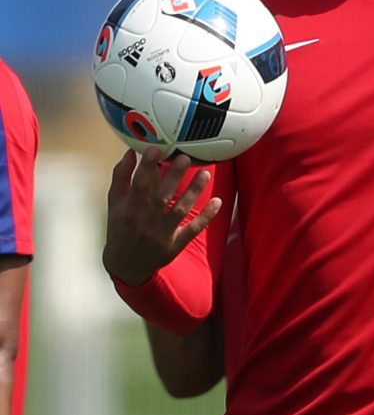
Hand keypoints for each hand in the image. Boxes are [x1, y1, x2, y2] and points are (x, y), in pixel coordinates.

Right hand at [102, 147, 221, 286]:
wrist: (126, 265)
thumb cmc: (120, 227)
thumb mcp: (114, 204)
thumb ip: (121, 177)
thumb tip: (130, 152)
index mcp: (129, 210)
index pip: (138, 186)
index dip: (146, 167)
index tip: (156, 149)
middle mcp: (146, 221)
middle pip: (162, 197)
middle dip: (174, 177)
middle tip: (185, 157)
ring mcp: (162, 233)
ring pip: (180, 210)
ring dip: (193, 191)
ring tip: (205, 173)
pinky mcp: (176, 243)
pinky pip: (193, 229)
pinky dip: (206, 216)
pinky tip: (217, 201)